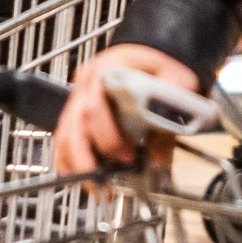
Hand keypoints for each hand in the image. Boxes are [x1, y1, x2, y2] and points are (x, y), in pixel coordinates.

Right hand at [55, 43, 204, 175]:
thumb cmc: (164, 64)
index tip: (128, 157)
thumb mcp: (178, 84)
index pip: (96, 106)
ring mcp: (79, 95)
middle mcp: (87, 82)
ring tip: (96, 191)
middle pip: (74, 123)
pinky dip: (71, 161)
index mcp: (108, 69)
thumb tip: (159, 160)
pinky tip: (82, 181)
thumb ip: (170, 119)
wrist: (154, 52)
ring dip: (77, 165)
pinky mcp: (78, 109)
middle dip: (87, 158)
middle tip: (106, 184)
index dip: (108, 136)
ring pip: (64, 133)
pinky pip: (65, 137)